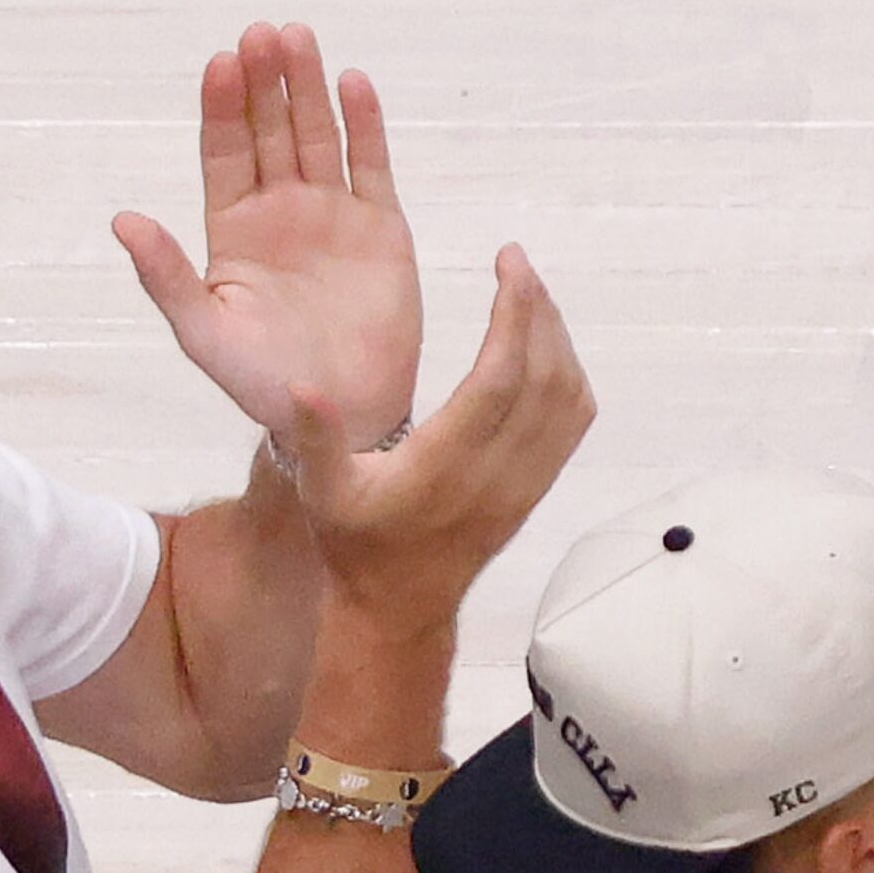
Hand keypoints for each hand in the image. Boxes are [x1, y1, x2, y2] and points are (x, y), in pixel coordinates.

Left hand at [113, 22, 421, 440]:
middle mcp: (280, 211)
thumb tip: (122, 221)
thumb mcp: (204, 334)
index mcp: (232, 229)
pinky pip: (370, 166)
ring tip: (297, 38)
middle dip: (264, 83)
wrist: (339, 418)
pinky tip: (354, 83)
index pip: (224, 153)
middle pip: (269, 131)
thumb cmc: (264, 384)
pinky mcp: (381, 228)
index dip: (222, 108)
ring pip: (316, 136)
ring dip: (308, 88)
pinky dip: (364, 126)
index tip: (220, 63)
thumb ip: (166, 276)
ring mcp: (332, 214)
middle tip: (260, 34)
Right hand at [272, 245, 592, 630]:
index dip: (514, 314)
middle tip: (518, 264)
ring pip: (569, 397)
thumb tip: (300, 383)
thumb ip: (316, 437)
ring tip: (530, 296)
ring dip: (558, 338)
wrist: (399, 609)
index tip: (510, 263)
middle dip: (539, 309)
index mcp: (445, 465)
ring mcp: (524, 483)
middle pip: (546, 376)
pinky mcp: (535, 489)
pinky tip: (547, 348)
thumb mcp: (322, 494)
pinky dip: (570, 374)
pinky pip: (573, 424)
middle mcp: (496, 472)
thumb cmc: (357, 546)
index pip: (500, 377)